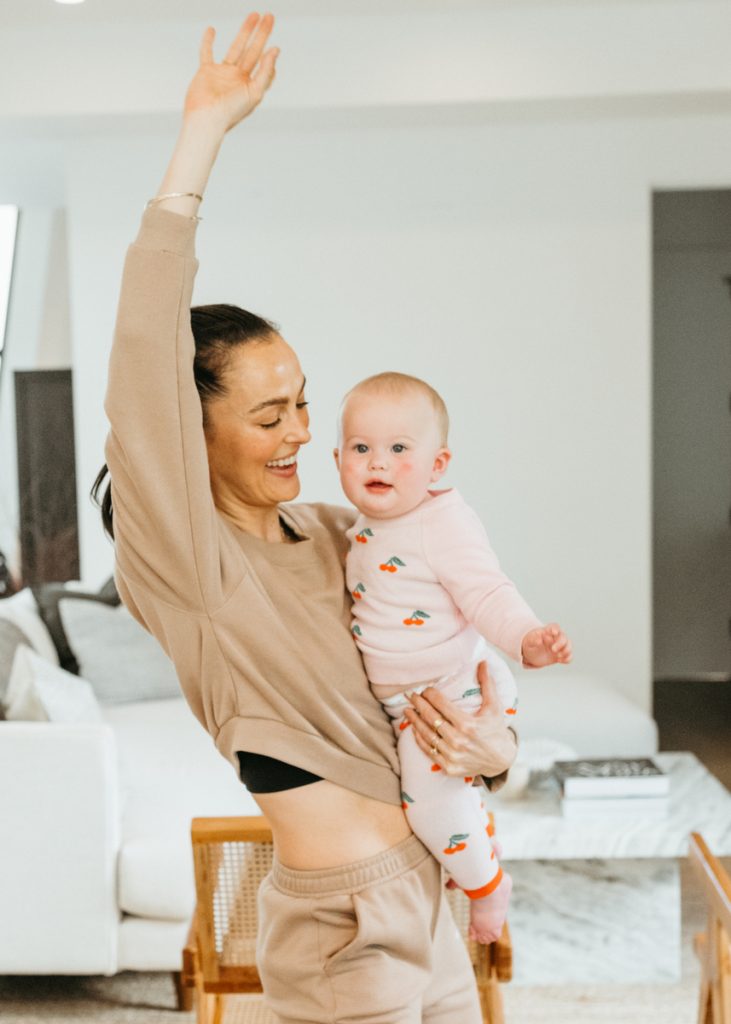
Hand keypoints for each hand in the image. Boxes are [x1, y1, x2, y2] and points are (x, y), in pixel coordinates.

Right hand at [184, 13, 278, 131]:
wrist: (206, 119)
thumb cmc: (231, 112)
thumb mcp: (255, 93)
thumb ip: (266, 72)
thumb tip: (275, 50)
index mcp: (251, 85)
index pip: (264, 66)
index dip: (270, 56)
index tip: (275, 46)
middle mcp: (238, 78)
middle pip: (253, 51)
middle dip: (261, 34)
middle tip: (269, 16)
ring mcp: (222, 73)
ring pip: (236, 47)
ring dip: (245, 31)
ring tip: (254, 15)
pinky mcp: (206, 71)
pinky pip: (207, 53)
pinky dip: (208, 41)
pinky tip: (212, 30)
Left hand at [403, 662, 517, 778]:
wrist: (501, 760)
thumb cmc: (496, 731)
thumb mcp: (495, 706)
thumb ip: (487, 684)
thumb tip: (483, 662)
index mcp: (468, 725)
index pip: (442, 705)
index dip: (431, 695)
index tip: (426, 690)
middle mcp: (458, 741)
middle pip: (431, 718)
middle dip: (419, 705)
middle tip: (412, 696)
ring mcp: (452, 755)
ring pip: (427, 734)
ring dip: (415, 721)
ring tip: (408, 710)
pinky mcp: (448, 767)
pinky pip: (429, 751)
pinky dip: (419, 739)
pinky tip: (414, 729)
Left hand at [521, 623, 571, 667]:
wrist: (532, 654)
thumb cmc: (530, 644)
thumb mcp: (529, 642)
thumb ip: (533, 640)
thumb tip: (539, 641)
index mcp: (548, 631)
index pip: (554, 626)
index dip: (555, 629)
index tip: (554, 633)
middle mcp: (556, 637)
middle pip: (563, 637)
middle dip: (560, 643)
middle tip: (553, 650)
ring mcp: (560, 646)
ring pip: (569, 645)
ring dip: (566, 651)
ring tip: (558, 657)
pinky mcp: (562, 654)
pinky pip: (569, 655)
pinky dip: (567, 658)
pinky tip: (560, 661)